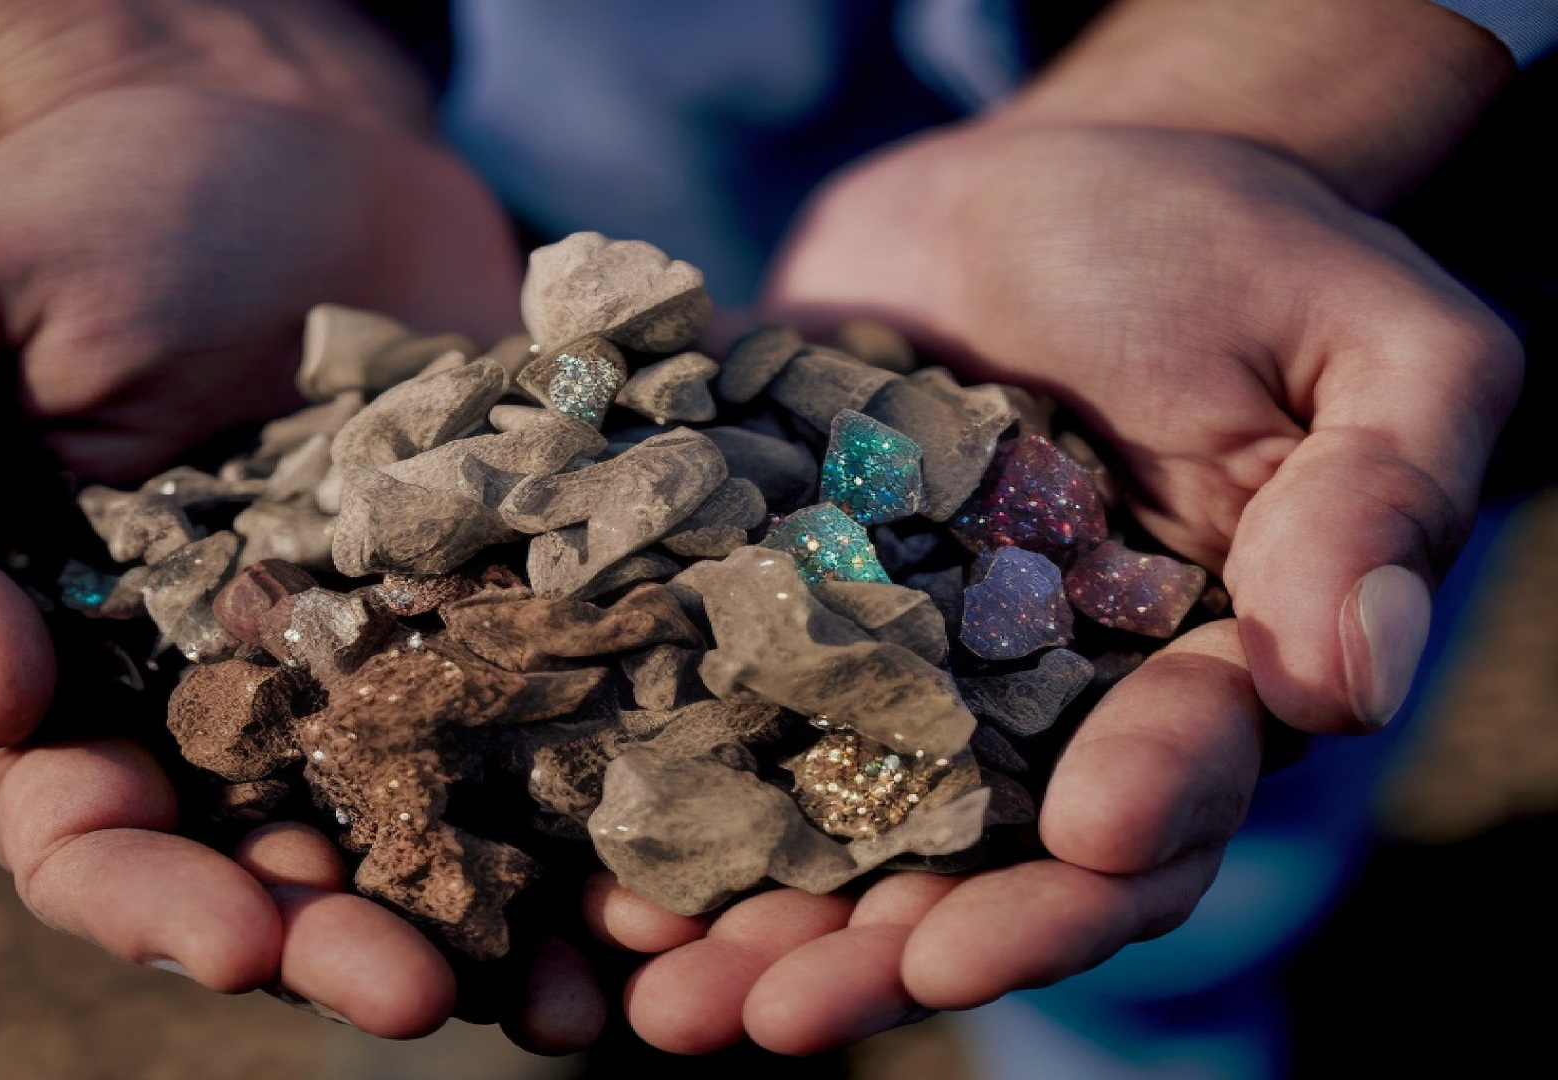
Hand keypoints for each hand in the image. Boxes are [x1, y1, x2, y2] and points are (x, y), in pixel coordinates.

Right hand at [0, 0, 528, 1036]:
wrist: (265, 119)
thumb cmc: (66, 213)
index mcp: (65, 670)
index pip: (85, 833)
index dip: (153, 902)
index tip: (236, 936)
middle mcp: (226, 697)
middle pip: (277, 865)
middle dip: (344, 939)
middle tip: (426, 994)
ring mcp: (379, 655)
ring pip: (432, 827)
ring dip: (496, 927)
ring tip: (581, 997)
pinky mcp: (499, 596)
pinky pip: (551, 716)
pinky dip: (603, 800)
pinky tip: (668, 874)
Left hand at [590, 48, 1520, 1054]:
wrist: (1058, 178)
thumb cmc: (1243, 255)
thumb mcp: (1371, 353)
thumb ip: (1375, 510)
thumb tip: (1348, 682)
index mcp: (1186, 694)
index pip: (1151, 821)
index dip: (1092, 871)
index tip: (1049, 864)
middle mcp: (1034, 715)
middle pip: (961, 870)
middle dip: (877, 950)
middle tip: (778, 1016)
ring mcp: (894, 665)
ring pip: (824, 824)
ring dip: (746, 917)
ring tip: (657, 990)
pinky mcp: (784, 596)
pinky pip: (723, 709)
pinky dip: (662, 784)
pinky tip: (589, 860)